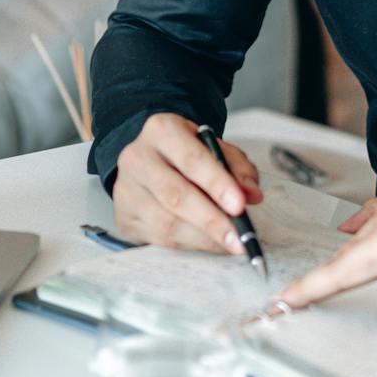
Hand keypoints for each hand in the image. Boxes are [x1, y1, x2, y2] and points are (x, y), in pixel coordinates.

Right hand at [111, 113, 263, 256]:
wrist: (148, 158)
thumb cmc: (185, 152)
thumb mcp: (214, 147)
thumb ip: (237, 168)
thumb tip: (252, 195)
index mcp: (162, 131)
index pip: (191, 159)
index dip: (217, 184)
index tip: (240, 205)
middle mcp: (137, 158)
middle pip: (176, 195)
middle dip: (212, 220)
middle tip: (239, 238)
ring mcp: (126, 190)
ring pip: (166, 223)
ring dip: (204, 239)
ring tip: (231, 244)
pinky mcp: (124, 217)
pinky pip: (159, 239)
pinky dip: (190, 246)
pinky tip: (210, 244)